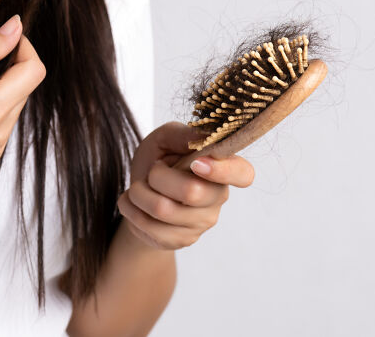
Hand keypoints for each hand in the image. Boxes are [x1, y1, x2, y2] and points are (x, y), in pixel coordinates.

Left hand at [117, 122, 254, 249]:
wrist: (136, 193)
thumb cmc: (157, 160)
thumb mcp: (164, 139)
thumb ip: (183, 134)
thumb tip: (202, 136)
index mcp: (222, 167)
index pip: (243, 174)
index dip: (222, 170)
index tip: (196, 164)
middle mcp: (218, 196)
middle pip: (191, 191)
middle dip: (157, 177)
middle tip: (152, 171)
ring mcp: (203, 222)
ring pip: (163, 209)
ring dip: (138, 193)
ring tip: (138, 188)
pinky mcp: (183, 240)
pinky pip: (150, 227)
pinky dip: (131, 210)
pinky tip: (134, 204)